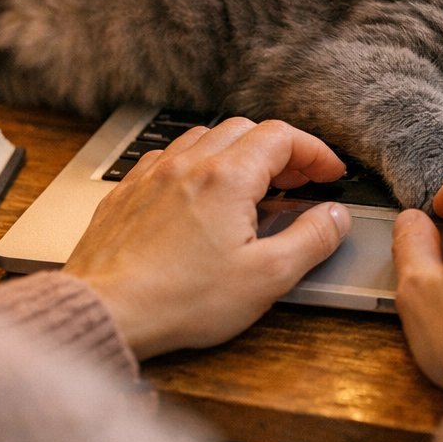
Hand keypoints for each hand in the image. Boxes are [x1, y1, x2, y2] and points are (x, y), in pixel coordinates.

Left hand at [64, 118, 351, 357]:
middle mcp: (188, 165)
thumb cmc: (180, 301)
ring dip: (238, 152)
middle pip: (246, 130)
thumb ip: (311, 239)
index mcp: (227, 178)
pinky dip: (197, 164)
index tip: (330, 173)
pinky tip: (201, 193)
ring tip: (253, 186)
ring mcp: (154, 175)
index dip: (315, 152)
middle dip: (280, 150)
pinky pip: (170, 157)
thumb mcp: (266, 278)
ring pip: (206, 138)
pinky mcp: (128, 192)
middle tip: (298, 181)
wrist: (107, 311)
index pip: (283, 137)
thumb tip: (336, 216)